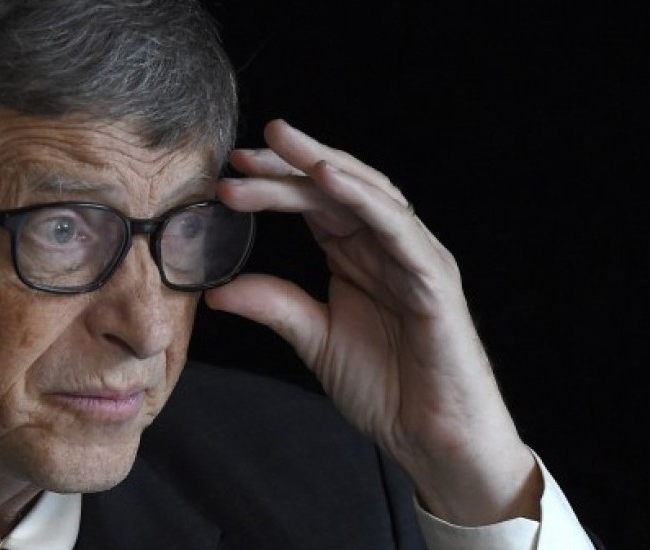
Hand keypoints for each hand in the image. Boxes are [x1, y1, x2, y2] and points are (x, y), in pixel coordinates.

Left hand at [205, 119, 541, 524]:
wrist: (432, 436)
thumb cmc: (387, 387)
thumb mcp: (315, 339)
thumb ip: (274, 306)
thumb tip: (216, 290)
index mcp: (358, 255)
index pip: (312, 203)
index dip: (273, 185)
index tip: (229, 176)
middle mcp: (387, 245)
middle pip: (335, 187)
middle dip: (289, 165)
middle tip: (243, 153)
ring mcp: (414, 256)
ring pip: (366, 192)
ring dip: (322, 164)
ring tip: (280, 144)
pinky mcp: (433, 277)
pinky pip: (397, 226)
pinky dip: (363, 197)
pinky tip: (328, 179)